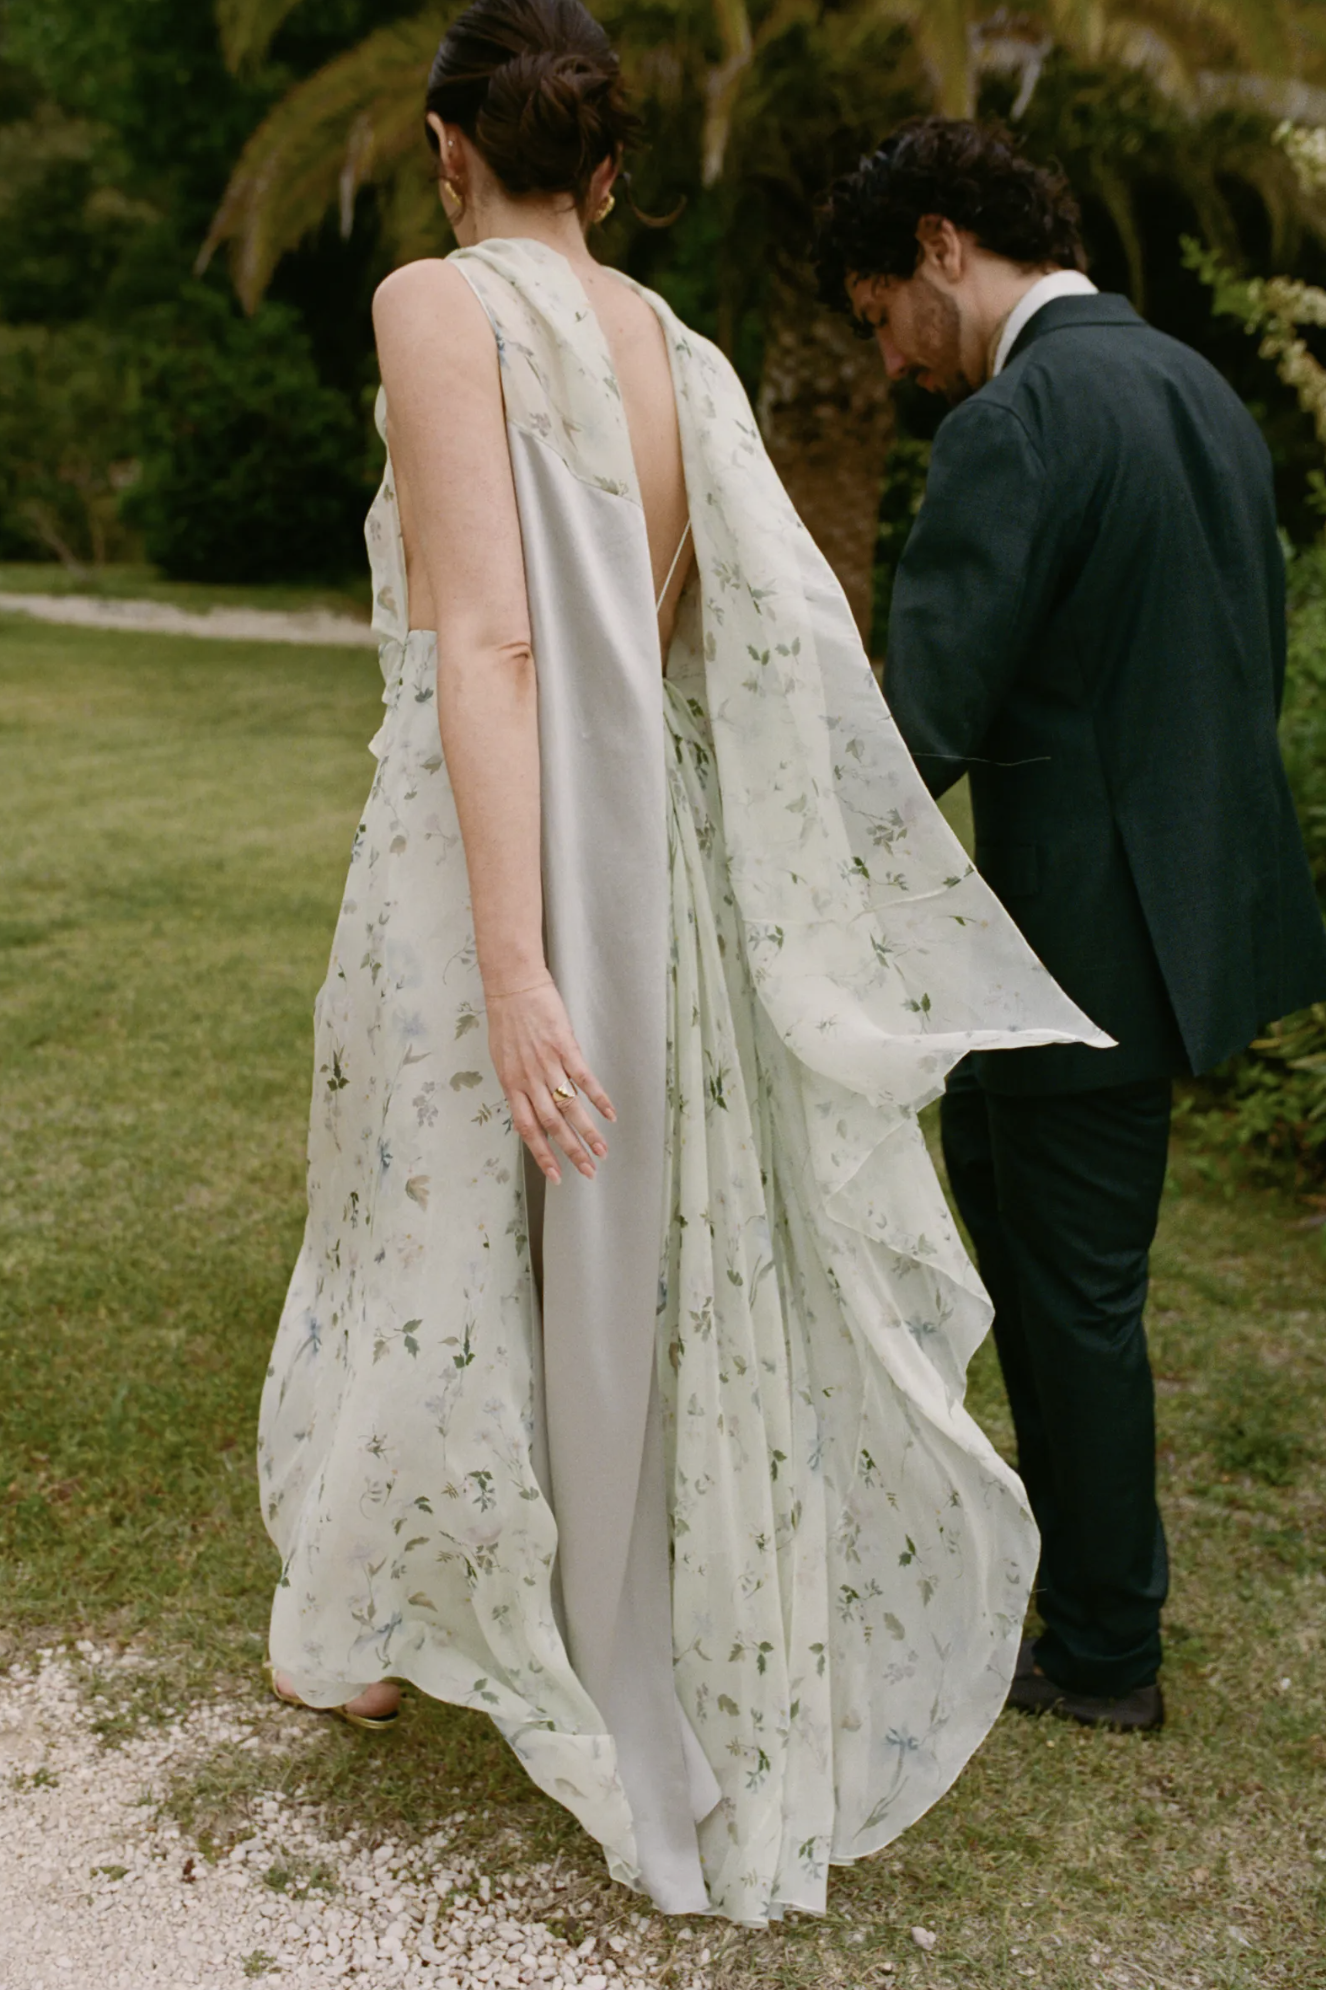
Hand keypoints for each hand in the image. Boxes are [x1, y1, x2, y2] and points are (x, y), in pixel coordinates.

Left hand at [485, 977, 614, 1183]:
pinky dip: (599, 1098)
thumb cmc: (506, 1020)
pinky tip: (611, 1114)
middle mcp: (528, 1080)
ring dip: (588, 1132)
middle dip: (572, 1152)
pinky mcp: (564, 1046)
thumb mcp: (503, 1058)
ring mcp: (547, 1064)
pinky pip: (584, 1078)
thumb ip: (518, 1083)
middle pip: (552, 1125)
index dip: (542, 1155)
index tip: (557, 1176)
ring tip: (603, 1151)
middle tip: (589, 1172)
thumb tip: (533, 1104)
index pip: (527, 1129)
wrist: (512, 985)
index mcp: (511, 1084)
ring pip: (570, 1107)